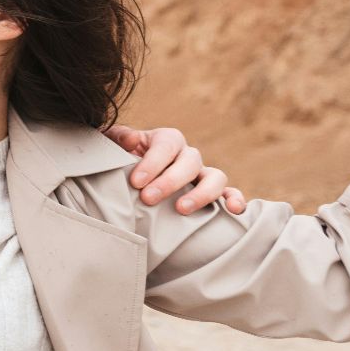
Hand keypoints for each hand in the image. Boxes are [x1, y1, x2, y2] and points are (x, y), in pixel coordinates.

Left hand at [105, 124, 245, 214]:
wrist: (129, 181)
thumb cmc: (121, 162)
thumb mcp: (114, 147)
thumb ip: (118, 139)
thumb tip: (132, 140)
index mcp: (166, 140)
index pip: (166, 145)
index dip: (152, 162)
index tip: (135, 182)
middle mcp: (188, 155)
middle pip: (190, 161)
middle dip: (170, 181)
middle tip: (148, 198)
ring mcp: (202, 174)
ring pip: (215, 177)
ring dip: (202, 193)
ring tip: (181, 209)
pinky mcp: (212, 194)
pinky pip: (229, 194)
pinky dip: (235, 200)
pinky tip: (233, 211)